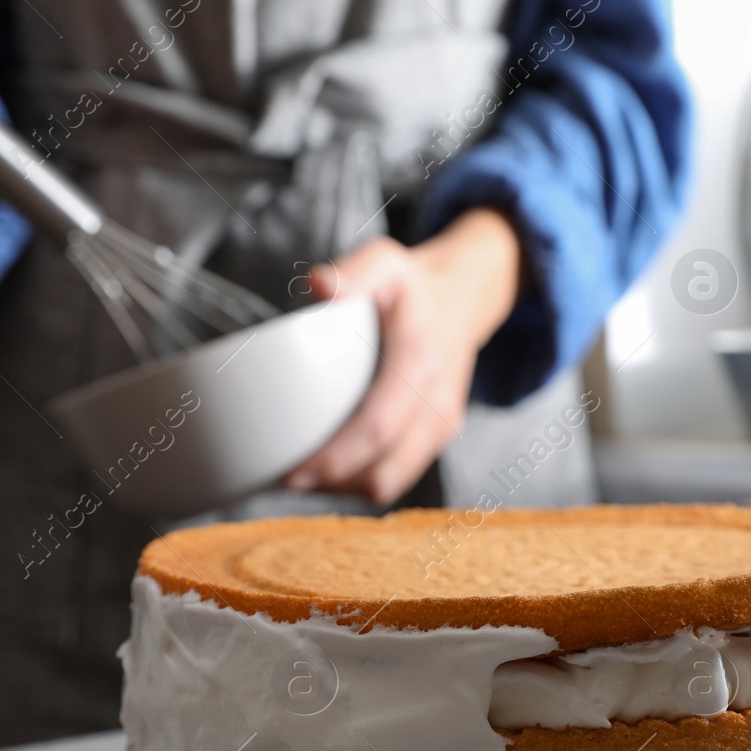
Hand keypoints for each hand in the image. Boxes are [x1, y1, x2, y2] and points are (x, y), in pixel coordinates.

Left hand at [285, 208, 521, 504]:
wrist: (463, 298)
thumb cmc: (414, 285)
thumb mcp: (386, 262)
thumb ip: (356, 273)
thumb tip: (320, 285)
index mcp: (420, 363)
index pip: (379, 426)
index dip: (337, 458)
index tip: (296, 471)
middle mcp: (437, 402)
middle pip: (384, 470)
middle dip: (332, 484)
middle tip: (286, 478)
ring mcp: (441, 424)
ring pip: (390, 482)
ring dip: (345, 487)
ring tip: (305, 474)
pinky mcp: (436, 437)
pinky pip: (397, 475)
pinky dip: (361, 480)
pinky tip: (331, 469)